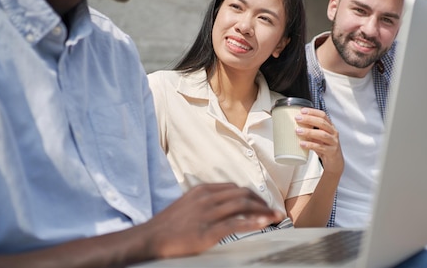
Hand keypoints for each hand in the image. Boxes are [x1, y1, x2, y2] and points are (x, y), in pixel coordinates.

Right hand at [141, 183, 283, 258]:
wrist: (151, 238)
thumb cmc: (168, 225)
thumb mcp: (187, 204)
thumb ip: (205, 202)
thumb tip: (223, 205)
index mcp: (203, 190)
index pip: (234, 188)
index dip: (252, 195)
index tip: (262, 203)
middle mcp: (207, 198)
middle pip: (242, 194)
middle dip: (261, 201)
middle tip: (273, 210)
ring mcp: (207, 214)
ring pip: (243, 206)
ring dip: (263, 211)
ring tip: (275, 217)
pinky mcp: (207, 231)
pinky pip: (235, 224)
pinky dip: (253, 222)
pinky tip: (264, 223)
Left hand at [295, 108, 343, 175]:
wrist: (335, 163)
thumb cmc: (326, 148)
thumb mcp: (319, 137)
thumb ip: (311, 130)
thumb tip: (296, 124)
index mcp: (330, 127)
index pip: (323, 115)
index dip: (313, 112)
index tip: (302, 110)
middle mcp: (333, 133)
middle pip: (322, 123)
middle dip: (309, 119)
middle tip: (298, 118)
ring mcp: (333, 142)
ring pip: (322, 134)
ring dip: (308, 132)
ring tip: (298, 131)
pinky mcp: (331, 152)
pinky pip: (320, 147)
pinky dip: (310, 145)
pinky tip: (302, 144)